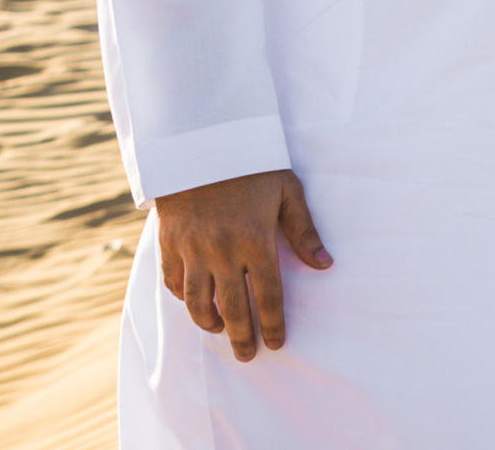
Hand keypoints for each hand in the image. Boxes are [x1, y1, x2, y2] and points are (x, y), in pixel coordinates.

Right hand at [153, 167, 330, 360]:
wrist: (200, 140)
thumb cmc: (251, 164)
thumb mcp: (286, 190)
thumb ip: (304, 231)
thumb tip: (325, 265)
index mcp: (257, 240)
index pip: (268, 296)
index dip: (273, 325)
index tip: (277, 343)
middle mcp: (223, 251)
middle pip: (234, 309)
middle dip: (242, 338)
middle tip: (248, 355)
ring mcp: (193, 249)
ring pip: (198, 303)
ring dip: (210, 323)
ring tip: (221, 330)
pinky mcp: (169, 242)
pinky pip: (174, 282)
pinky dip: (183, 299)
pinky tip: (195, 303)